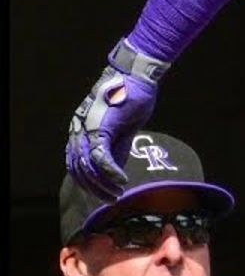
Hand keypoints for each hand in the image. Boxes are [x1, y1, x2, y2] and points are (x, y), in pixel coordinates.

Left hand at [66, 41, 164, 201]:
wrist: (137, 76)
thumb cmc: (132, 96)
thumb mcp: (124, 127)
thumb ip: (117, 147)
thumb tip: (116, 170)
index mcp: (80, 129)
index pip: (76, 164)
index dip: (89, 182)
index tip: (104, 193)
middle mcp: (78, 130)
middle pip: (78, 170)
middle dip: (95, 189)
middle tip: (112, 200)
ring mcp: (86, 130)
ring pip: (88, 168)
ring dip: (102, 185)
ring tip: (117, 195)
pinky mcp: (100, 129)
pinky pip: (102, 159)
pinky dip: (111, 173)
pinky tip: (122, 181)